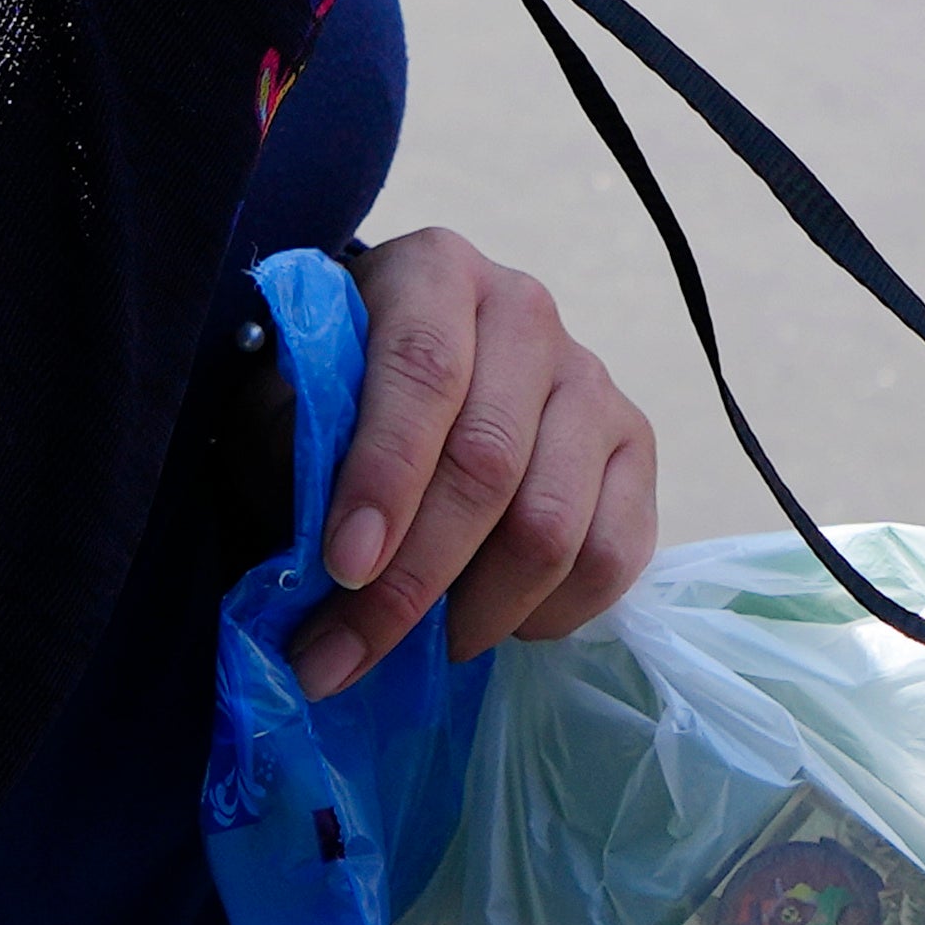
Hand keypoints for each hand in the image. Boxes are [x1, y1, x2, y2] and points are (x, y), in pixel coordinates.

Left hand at [293, 229, 657, 701]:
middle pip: (488, 463)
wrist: (410, 378)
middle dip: (413, 578)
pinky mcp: (635, 449)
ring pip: (553, 525)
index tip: (342, 567)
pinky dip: (547, 615)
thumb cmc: (335, 392)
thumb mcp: (289, 397)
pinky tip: (491, 624)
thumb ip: (299, 447)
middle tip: (347, 653)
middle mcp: (527, 311)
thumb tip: (322, 546)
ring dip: (478, 612)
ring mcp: (593, 381)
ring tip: (418, 647)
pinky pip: (612, 557)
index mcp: (435, 271)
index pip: (422, 370)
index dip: (383, 477)